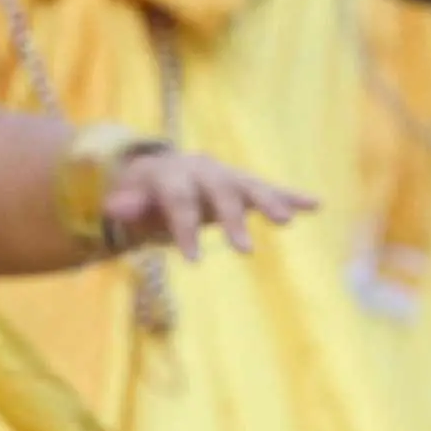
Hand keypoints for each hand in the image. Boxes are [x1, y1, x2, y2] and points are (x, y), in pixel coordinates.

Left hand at [99, 149, 309, 259]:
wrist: (160, 170)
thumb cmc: (143, 195)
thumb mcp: (130, 200)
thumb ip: (127, 205)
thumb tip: (114, 209)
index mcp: (171, 174)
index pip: (179, 202)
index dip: (184, 230)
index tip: (192, 260)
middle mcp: (202, 170)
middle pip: (219, 194)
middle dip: (232, 221)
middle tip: (244, 251)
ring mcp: (226, 174)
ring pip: (248, 186)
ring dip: (268, 202)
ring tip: (285, 221)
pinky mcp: (244, 182)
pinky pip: (270, 188)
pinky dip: (292, 195)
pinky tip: (316, 204)